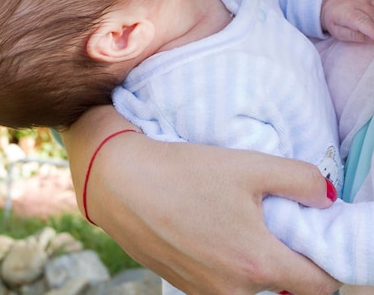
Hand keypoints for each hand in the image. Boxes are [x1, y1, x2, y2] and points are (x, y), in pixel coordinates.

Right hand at [63, 106, 338, 294]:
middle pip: (286, 290)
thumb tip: (326, 196)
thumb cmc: (184, 173)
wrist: (120, 182)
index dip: (327, 261)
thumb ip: (297, 179)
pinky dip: (231, 268)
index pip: (319, 284)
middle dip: (294, 263)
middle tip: (283, 225)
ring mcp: (206, 292)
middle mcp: (234, 291)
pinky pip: (223, 286)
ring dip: (261, 266)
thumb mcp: (248, 166)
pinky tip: (215, 230)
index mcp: (257, 264)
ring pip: (253, 290)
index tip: (319, 234)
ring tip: (247, 225)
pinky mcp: (184, 285)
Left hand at [321, 0, 373, 41]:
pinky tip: (373, 21)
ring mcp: (367, 0)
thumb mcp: (337, 32)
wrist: (332, 3)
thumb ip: (353, 36)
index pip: (363, 22)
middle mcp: (359, 4)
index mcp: (348, 14)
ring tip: (371, 30)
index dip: (373, 31)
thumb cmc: (334, 21)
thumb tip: (371, 40)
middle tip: (373, 38)